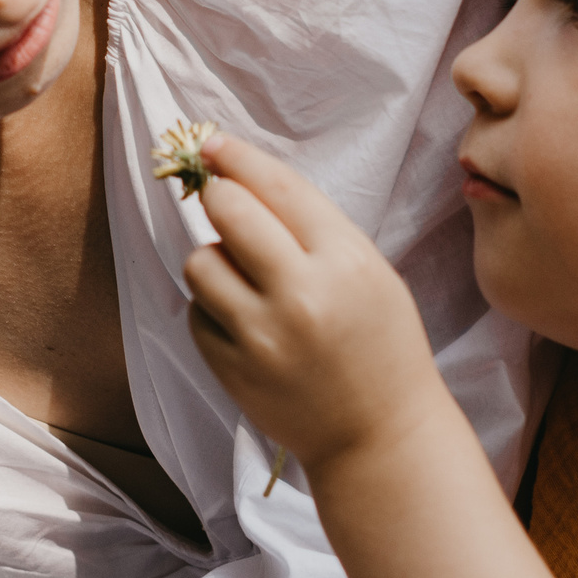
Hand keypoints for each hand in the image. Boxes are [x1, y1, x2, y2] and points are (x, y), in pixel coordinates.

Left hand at [182, 135, 451, 478]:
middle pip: (228, 212)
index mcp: (346, 261)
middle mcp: (302, 295)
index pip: (278, 188)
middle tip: (224, 203)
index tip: (212, 144)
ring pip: (201, 261)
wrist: (379, 434)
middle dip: (219, 198)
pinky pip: (198, 313)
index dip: (238, 157)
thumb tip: (239, 178)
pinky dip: (214, 308)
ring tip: (246, 279)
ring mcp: (262, 336)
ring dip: (215, 259)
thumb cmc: (379, 342)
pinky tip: (247, 324)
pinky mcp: (233, 369)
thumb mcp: (367, 272)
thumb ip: (312, 228)